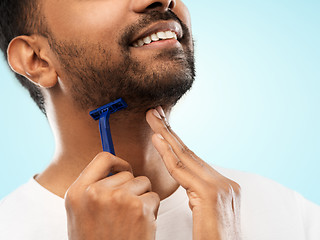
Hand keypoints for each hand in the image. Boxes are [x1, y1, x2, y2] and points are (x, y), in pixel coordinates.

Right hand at [64, 152, 159, 239]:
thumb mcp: (81, 213)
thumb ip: (92, 188)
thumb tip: (114, 165)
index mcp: (77, 192)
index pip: (102, 158)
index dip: (117, 162)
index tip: (123, 170)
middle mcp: (96, 192)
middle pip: (126, 172)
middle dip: (131, 187)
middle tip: (124, 210)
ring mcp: (118, 198)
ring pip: (143, 183)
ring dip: (142, 198)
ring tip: (130, 219)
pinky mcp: (138, 208)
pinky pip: (154, 197)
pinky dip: (151, 210)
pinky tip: (139, 226)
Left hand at [146, 107, 240, 239]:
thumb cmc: (214, 239)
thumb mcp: (205, 212)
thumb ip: (198, 195)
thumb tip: (188, 188)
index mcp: (222, 184)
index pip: (194, 158)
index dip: (175, 141)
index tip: (162, 127)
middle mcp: (223, 182)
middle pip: (189, 152)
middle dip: (169, 131)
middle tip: (155, 113)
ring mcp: (219, 186)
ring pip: (185, 156)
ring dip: (166, 135)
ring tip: (153, 119)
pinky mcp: (210, 194)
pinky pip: (182, 171)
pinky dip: (167, 154)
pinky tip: (157, 139)